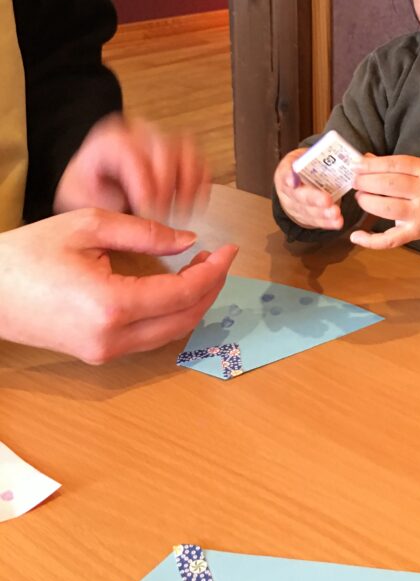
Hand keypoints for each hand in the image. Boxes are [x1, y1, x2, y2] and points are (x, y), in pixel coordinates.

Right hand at [0, 208, 237, 363]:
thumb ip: (145, 233)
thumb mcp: (89, 226)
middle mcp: (112, 338)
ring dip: (194, 303)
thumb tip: (188, 240)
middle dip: (211, 287)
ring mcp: (104, 352)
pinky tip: (175, 287)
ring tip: (201, 268)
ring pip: (170, 334)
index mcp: (111, 305)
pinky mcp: (97, 354)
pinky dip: (172, 314)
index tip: (229, 249)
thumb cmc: (28, 254)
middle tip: (220, 258)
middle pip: (185, 319)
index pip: (184, 293)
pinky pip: (149, 338)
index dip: (214, 270)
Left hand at [53, 114, 209, 223]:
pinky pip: (199, 159)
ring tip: (183, 211)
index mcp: (109, 140)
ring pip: (187, 150)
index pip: (132, 152)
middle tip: (163, 216)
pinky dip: (201, 183)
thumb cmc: (89, 192)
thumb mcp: (84, 201)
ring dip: (189, 184)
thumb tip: (137, 218)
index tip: (147, 210)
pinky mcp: (179, 149)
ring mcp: (161, 137)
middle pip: (164, 147)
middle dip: (167, 187)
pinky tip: (194, 204)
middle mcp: (138, 132)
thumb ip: (108, 208)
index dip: (144, 183)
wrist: (95, 184)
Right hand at [273, 149, 343, 230]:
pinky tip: (337, 222)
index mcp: (286, 171)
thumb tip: (344, 149)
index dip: (288, 177)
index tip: (293, 180)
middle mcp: (288, 191)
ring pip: (307, 211)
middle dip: (313, 199)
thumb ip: (318, 153)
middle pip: (298, 196)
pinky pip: (315, 221)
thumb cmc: (303, 166)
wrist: (295, 182)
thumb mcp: (304, 155)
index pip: (284, 173)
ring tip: (335, 213)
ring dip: (322, 214)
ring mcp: (295, 206)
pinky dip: (327, 223)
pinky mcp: (305, 217)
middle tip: (326, 200)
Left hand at [350, 155, 419, 249]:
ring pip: (387, 208)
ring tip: (360, 196)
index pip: (396, 164)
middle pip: (390, 185)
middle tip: (355, 181)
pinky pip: (390, 239)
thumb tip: (365, 160)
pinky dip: (370, 241)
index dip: (373, 165)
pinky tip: (355, 236)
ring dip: (367, 202)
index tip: (356, 165)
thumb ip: (396, 164)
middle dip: (366, 182)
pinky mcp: (416, 233)